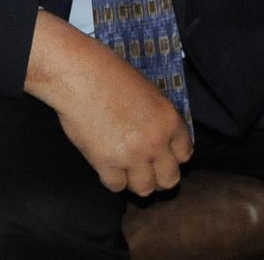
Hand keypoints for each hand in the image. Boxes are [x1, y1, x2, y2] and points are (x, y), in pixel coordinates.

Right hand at [25, 10, 191, 195]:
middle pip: (170, 179)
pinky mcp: (107, 163)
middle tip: (145, 171)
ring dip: (135, 182)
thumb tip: (160, 139)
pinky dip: (111, 179)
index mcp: (169, 120)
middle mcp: (156, 141)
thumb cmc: (109, 74)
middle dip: (158, 177)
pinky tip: (106, 165)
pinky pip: (117, 186)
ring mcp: (132, 155)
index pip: (184, 154)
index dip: (171, 157)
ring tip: (125, 170)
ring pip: (144, 189)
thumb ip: (158, 119)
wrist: (79, 75)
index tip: (161, 157)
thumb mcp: (148, 92)